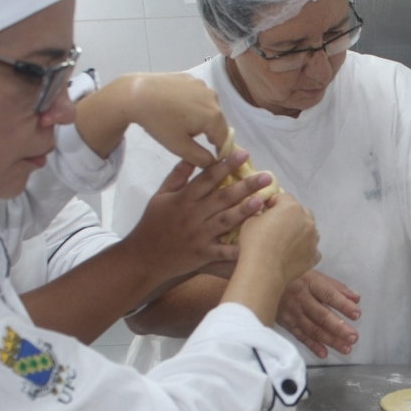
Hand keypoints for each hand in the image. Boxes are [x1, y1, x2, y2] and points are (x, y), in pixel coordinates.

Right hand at [122, 151, 272, 281]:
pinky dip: (237, 249)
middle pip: (222, 197)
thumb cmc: (153, 224)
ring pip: (225, 220)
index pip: (207, 178)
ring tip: (263, 200)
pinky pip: (222, 252)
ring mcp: (198, 235)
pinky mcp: (202, 254)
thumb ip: (177, 177)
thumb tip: (192, 157)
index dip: (226, 165)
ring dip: (244, 210)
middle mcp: (192, 215)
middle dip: (245, 185)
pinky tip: (253, 243)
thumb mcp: (160, 196)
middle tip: (267, 176)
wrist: (143, 257)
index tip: (243, 153)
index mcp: (183, 199)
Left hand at [124, 73, 229, 168]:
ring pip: (209, 108)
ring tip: (178, 119)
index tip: (205, 155)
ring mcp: (202, 85)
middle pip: (218, 122)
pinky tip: (174, 105)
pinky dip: (192, 103)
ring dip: (200, 117)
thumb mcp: (180, 147)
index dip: (217, 151)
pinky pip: (198, 95)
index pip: (224, 139)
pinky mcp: (191, 77)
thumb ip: (202, 159)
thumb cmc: (159, 122)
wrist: (136, 94)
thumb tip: (214, 162)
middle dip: (207, 132)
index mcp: (214, 116)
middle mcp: (214, 98)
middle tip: (185, 136)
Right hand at [237, 192, 320, 290]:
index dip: (273, 203)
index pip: (284, 197)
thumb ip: (260, 213)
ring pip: (309, 230)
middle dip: (290, 216)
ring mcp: (313, 239)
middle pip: (300, 212)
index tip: (266, 210)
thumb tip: (263, 213)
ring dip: (299, 231)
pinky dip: (304, 249)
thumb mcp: (251, 220)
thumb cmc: (255, 243)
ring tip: (284, 241)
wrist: (263, 271)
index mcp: (291, 207)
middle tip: (276, 225)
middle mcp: (307, 221)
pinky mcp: (314, 256)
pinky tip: (292, 254)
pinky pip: (312, 249)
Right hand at [277, 270, 361, 357]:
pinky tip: (323, 352)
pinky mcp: (286, 323)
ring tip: (345, 347)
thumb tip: (355, 298)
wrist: (263, 282)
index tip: (356, 313)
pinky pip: (300, 336)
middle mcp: (300, 298)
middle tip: (353, 336)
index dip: (343, 305)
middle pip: (321, 315)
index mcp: (309, 283)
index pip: (329, 295)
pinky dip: (312, 345)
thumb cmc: (293, 277)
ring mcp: (292, 312)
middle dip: (338, 327)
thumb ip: (336, 287)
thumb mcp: (314, 275)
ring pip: (312, 328)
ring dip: (330, 340)